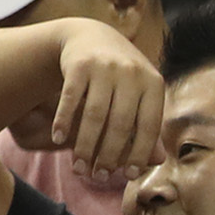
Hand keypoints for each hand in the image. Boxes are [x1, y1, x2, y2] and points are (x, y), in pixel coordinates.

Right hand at [50, 17, 163, 177]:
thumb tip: (156, 161)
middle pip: (120, 124)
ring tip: (78, 168)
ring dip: (85, 146)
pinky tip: (58, 140)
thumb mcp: (140, 95)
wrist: (91, 37)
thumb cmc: (120, 77)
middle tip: (96, 177)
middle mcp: (131, 73)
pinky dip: (64, 121)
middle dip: (108, 156)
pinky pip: (71, 99)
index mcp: (153, 83)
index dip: (139, 153)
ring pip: (94, 115)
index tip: (127, 176)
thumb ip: (147, 126)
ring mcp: (105, 67)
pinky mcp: (79, 64)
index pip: (149, 126)